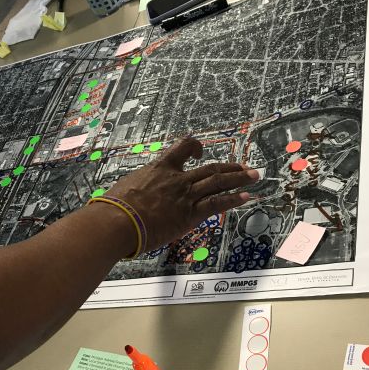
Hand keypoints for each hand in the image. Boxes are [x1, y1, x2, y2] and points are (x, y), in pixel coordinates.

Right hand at [104, 138, 258, 249]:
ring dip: (239, 178)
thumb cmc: (114, 208)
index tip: (201, 151)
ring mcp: (185, 195)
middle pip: (210, 167)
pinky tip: (246, 197)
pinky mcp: (190, 213)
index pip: (182, 148)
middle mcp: (177, 178)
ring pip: (219, 181)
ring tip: (254, 176)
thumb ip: (136, 189)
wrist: (117, 221)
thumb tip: (131, 195)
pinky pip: (217, 203)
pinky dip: (233, 199)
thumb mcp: (125, 189)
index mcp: (159, 168)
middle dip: (230, 166)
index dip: (195, 147)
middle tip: (244, 166)